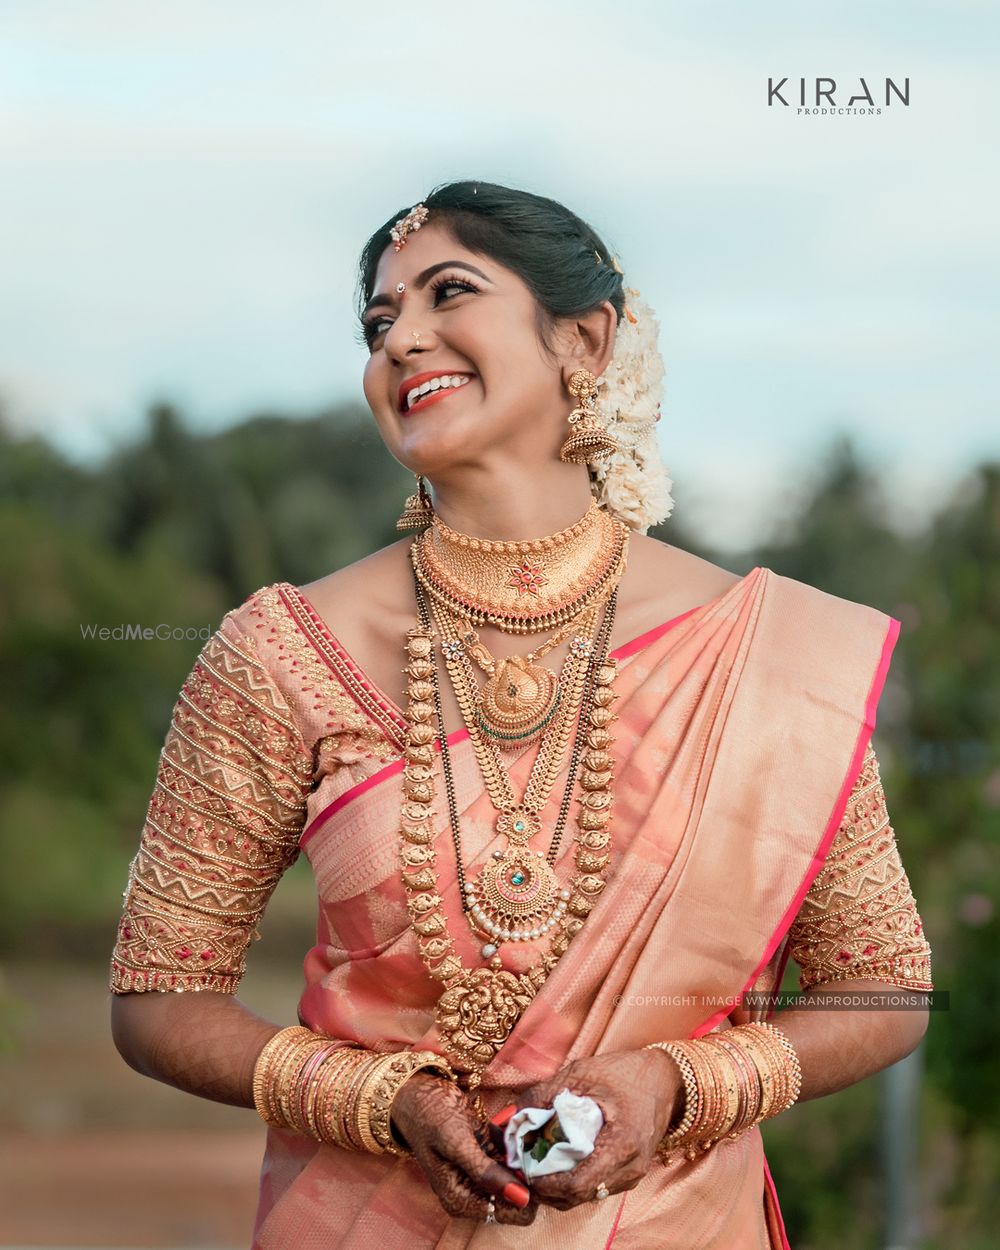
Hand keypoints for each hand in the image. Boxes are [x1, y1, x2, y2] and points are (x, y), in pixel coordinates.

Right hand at [391, 1071, 535, 1224]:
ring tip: (526, 1134)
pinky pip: (512, 1160)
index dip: (530, 1192)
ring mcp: (481, 1176)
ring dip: (526, 1158)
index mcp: (463, 1201)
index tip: (537, 1164)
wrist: (418, 1093)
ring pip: (519, 1178)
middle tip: (533, 1145)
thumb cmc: (430, 1116)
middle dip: (529, 1174)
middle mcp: (473, 1194)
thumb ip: (485, 1173)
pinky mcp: (486, 1157)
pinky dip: (519, 1147)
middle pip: (518, 1198)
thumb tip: (521, 1199)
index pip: (513, 1213)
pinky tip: (517, 1130)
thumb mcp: (457, 1143)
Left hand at [512, 1049, 680, 1210]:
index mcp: (622, 1145)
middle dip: (545, 1186)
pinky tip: (559, 1157)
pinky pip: (594, 1187)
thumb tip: (506, 1118)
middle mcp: (630, 1169)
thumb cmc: (625, 1072)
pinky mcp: (629, 1174)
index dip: (543, 1183)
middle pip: (577, 1197)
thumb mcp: (580, 1074)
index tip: (522, 1165)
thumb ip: (542, 1096)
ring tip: (536, 1159)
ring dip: (558, 1184)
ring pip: (584, 1196)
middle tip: (522, 1163)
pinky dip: (573, 1178)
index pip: (576, 1185)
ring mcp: (632, 1175)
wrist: (665, 1079)